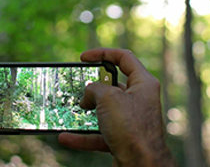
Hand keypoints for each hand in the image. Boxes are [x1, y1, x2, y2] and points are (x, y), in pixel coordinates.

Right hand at [58, 49, 175, 166]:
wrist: (142, 164)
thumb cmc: (132, 128)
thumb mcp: (108, 98)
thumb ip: (94, 89)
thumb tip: (88, 94)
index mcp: (143, 83)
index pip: (124, 58)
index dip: (103, 53)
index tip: (83, 57)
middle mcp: (139, 100)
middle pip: (113, 86)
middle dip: (93, 87)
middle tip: (79, 88)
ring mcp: (131, 121)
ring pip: (104, 112)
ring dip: (86, 113)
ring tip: (71, 111)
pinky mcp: (123, 139)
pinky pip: (99, 134)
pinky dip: (83, 136)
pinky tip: (66, 136)